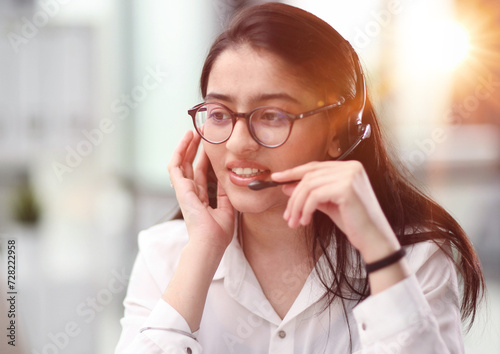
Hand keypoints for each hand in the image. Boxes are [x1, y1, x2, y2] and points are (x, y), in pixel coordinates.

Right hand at [168, 131, 233, 250]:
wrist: (210, 243)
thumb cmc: (218, 233)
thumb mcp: (228, 209)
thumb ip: (227, 194)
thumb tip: (230, 179)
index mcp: (201, 198)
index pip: (202, 174)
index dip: (206, 160)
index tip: (213, 147)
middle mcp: (191, 193)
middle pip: (191, 165)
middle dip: (196, 149)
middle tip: (202, 134)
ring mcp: (184, 190)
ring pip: (182, 162)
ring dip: (187, 147)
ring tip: (194, 132)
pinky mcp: (180, 188)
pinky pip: (175, 166)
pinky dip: (179, 151)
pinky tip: (186, 139)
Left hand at [272, 160, 399, 260]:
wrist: (373, 239)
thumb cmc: (354, 222)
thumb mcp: (328, 204)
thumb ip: (310, 193)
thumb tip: (286, 187)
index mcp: (349, 167)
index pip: (314, 166)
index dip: (292, 172)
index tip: (276, 179)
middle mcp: (350, 167)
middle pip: (309, 177)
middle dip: (294, 197)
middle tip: (287, 216)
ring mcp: (350, 176)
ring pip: (309, 187)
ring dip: (297, 206)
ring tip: (295, 222)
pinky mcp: (346, 188)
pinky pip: (315, 196)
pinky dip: (306, 209)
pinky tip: (305, 221)